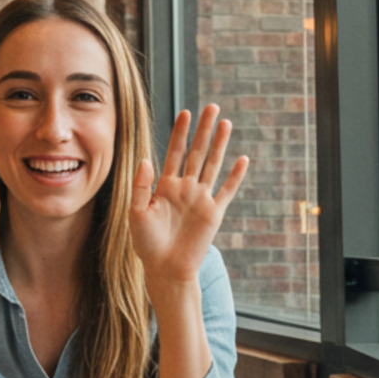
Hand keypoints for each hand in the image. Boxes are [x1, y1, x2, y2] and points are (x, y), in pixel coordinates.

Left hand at [129, 105, 248, 286]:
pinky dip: (235, 176)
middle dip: (204, 130)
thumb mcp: (136, 213)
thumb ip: (140, 186)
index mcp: (165, 186)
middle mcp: (185, 188)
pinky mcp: (214, 213)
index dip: (180, 133)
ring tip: (226, 123)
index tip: (186, 112)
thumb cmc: (146, 244)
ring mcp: (201, 199)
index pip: (175, 152)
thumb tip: (147, 159)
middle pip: (197, 153)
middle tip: (212, 108)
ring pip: (212, 165)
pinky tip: (242, 159)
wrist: (165, 269)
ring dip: (219, 145)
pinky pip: (227, 190)